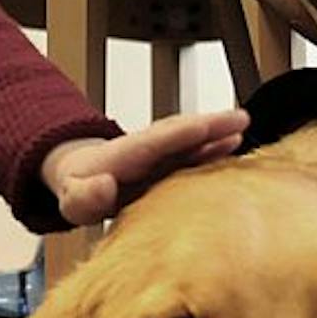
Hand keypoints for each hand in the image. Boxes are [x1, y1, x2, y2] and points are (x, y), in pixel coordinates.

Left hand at [40, 109, 250, 226]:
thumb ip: (85, 195)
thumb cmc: (78, 192)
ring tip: (243, 126)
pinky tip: (236, 144)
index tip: (203, 127)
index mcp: (127, 155)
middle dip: (210, 124)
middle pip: (181, 131)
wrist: (80, 181)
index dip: (181, 134)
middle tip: (239, 118)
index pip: (157, 141)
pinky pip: (195, 152)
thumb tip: (105, 186)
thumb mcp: (73, 199)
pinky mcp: (170, 164)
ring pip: (192, 138)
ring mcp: (161, 154)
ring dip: (218, 131)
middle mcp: (148, 149)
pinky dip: (215, 146)